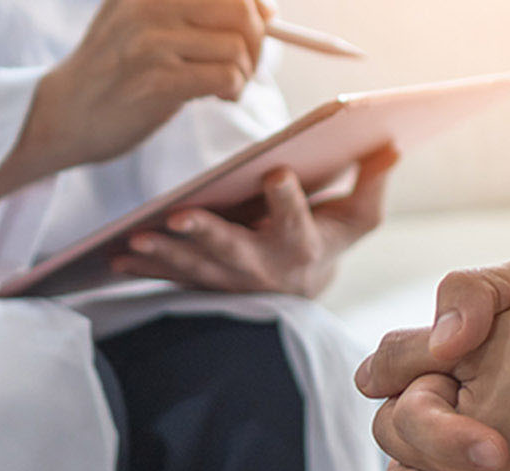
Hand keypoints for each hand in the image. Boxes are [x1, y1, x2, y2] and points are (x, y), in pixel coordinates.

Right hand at [0, 0, 275, 229]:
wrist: (61, 115)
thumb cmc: (111, 71)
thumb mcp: (137, 19)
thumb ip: (191, 8)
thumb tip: (266, 9)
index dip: (255, 3)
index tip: (262, 21)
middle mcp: (148, 5)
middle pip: (240, 8)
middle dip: (256, 39)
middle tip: (245, 63)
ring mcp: (151, 42)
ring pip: (237, 45)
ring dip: (244, 72)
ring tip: (226, 85)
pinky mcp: (158, 81)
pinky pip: (226, 76)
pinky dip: (233, 89)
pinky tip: (217, 97)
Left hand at [110, 148, 399, 295]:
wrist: (303, 289)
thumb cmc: (330, 238)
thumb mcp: (359, 217)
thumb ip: (373, 182)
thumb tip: (391, 143)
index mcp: (304, 248)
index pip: (297, 222)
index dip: (287, 200)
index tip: (276, 172)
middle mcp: (266, 269)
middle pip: (236, 252)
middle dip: (206, 236)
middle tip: (178, 217)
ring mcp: (233, 281)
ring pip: (197, 268)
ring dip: (164, 255)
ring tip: (135, 239)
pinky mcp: (207, 284)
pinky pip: (174, 278)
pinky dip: (146, 269)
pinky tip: (118, 256)